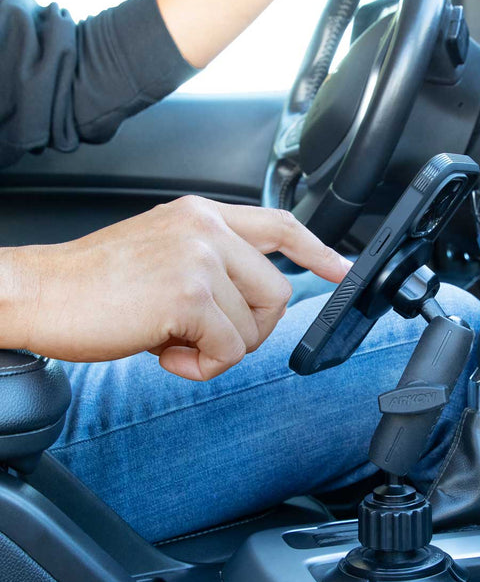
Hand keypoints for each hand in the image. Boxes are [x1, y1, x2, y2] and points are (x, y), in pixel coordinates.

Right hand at [6, 197, 349, 380]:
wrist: (38, 293)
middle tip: (199, 335)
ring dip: (217, 348)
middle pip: (277, 294)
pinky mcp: (190, 294)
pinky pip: (230, 350)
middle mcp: (206, 228)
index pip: (279, 225)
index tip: (339, 270)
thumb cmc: (94, 283)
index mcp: (201, 215)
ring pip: (255, 326)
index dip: (315, 251)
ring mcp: (200, 258)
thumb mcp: (163, 252)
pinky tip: (163, 352)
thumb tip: (253, 297)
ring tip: (170, 338)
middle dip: (248, 329)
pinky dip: (200, 365)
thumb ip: (212, 263)